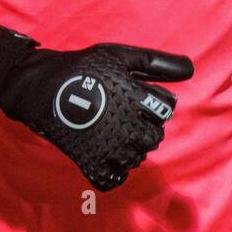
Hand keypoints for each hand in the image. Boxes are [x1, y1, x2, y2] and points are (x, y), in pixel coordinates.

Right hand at [0, 21, 193, 190]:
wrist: (40, 88)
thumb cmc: (82, 67)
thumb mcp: (119, 55)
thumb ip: (156, 62)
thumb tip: (190, 69)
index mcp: (135, 97)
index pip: (167, 110)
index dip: (158, 106)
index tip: (142, 100)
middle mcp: (126, 124)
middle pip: (155, 137)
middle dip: (147, 128)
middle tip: (127, 117)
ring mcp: (108, 145)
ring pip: (138, 158)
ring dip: (132, 148)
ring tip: (115, 133)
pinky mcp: (90, 160)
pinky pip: (115, 176)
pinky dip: (115, 169)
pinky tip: (108, 153)